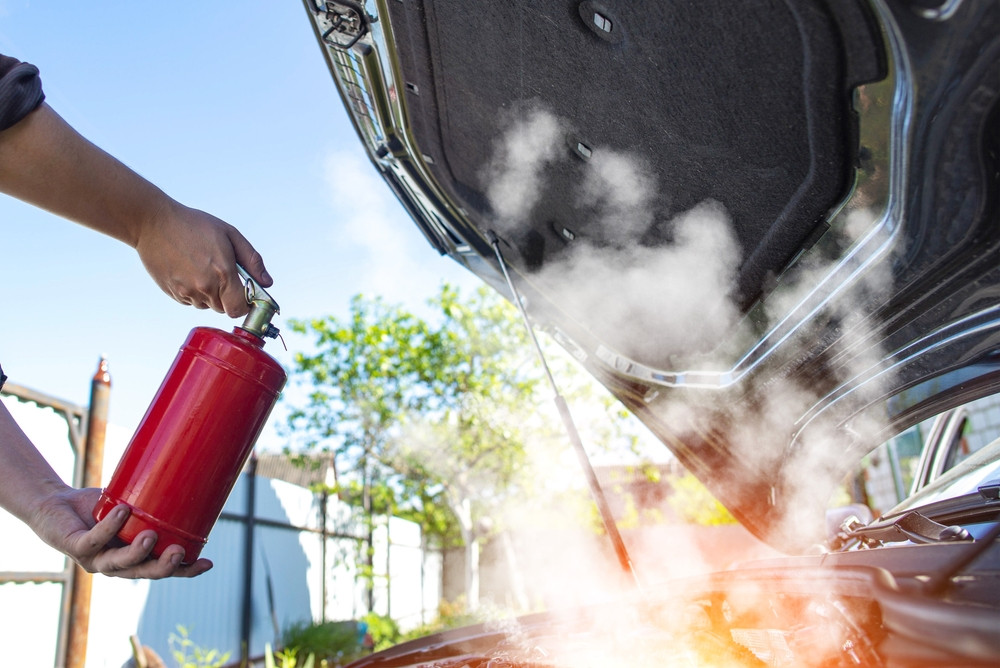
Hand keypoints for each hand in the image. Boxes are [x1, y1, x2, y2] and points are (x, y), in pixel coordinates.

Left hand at [29, 486, 212, 578]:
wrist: (56, 505)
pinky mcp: (76, 547)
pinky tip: (123, 511)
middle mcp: (115, 565)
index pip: (162, 571)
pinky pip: (95, 539)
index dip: (185, 572)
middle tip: (179, 552)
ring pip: (119, 564)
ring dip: (136, 553)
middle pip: (143, 573)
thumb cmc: (99, 508)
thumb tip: (192, 477)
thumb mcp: (133, 507)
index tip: (208, 563)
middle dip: (163, 567)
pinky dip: (110, 526)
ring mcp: (95, 559)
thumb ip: (154, 503)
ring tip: (150, 536)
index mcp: (133, 559)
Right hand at [136, 200, 271, 317]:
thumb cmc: (194, 225)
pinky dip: (194, 292)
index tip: (246, 295)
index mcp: (223, 273)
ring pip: (207, 305)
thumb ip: (252, 260)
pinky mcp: (172, 293)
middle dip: (229, 296)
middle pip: (224, 308)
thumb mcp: (230, 234)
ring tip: (203, 268)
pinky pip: (191, 301)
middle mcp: (204, 287)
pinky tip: (189, 270)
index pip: (239, 309)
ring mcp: (186, 292)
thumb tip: (267, 282)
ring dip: (211, 294)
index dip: (245, 305)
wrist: (153, 223)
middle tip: (223, 273)